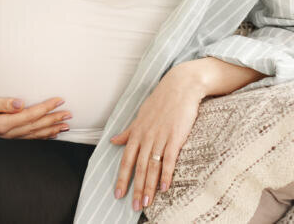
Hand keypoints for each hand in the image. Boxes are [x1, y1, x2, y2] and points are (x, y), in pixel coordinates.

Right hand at [0, 93, 72, 139]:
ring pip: (33, 135)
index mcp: (1, 124)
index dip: (46, 108)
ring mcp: (7, 137)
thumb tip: (20, 102)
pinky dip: (41, 136)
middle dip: (53, 120)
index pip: (29, 116)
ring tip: (65, 125)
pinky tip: (50, 134)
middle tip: (69, 113)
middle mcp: (6, 133)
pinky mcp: (6, 136)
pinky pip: (27, 138)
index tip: (59, 100)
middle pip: (35, 127)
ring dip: (50, 129)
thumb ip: (1, 103)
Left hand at [109, 67, 203, 211]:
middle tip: (134, 206)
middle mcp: (146, 137)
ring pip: (152, 167)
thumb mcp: (140, 116)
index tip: (118, 194)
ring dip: (149, 187)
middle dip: (136, 188)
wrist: (180, 86)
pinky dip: (166, 175)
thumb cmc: (160, 101)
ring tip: (147, 203)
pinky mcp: (175, 137)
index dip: (122, 178)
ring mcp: (160, 137)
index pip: (126, 160)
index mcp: (137, 132)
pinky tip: (165, 188)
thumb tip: (113, 140)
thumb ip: (128, 131)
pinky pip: (169, 160)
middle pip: (139, 167)